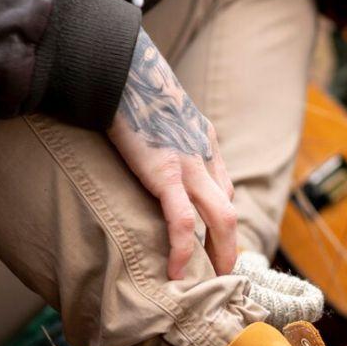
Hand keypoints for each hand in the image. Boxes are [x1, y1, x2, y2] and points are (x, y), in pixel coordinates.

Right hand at [108, 28, 235, 279]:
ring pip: (219, 218)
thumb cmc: (126, 82)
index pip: (221, 186)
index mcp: (202, 138)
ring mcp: (188, 164)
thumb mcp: (154, 109)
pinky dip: (185, 250)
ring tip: (212, 282)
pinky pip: (183, 221)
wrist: (117, 63)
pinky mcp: (165, 173)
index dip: (220, 217)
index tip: (215, 241)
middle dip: (229, 245)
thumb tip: (142, 145)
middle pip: (228, 208)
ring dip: (219, 253)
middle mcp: (204, 153)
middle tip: (223, 274)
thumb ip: (160, 132)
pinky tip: (179, 272)